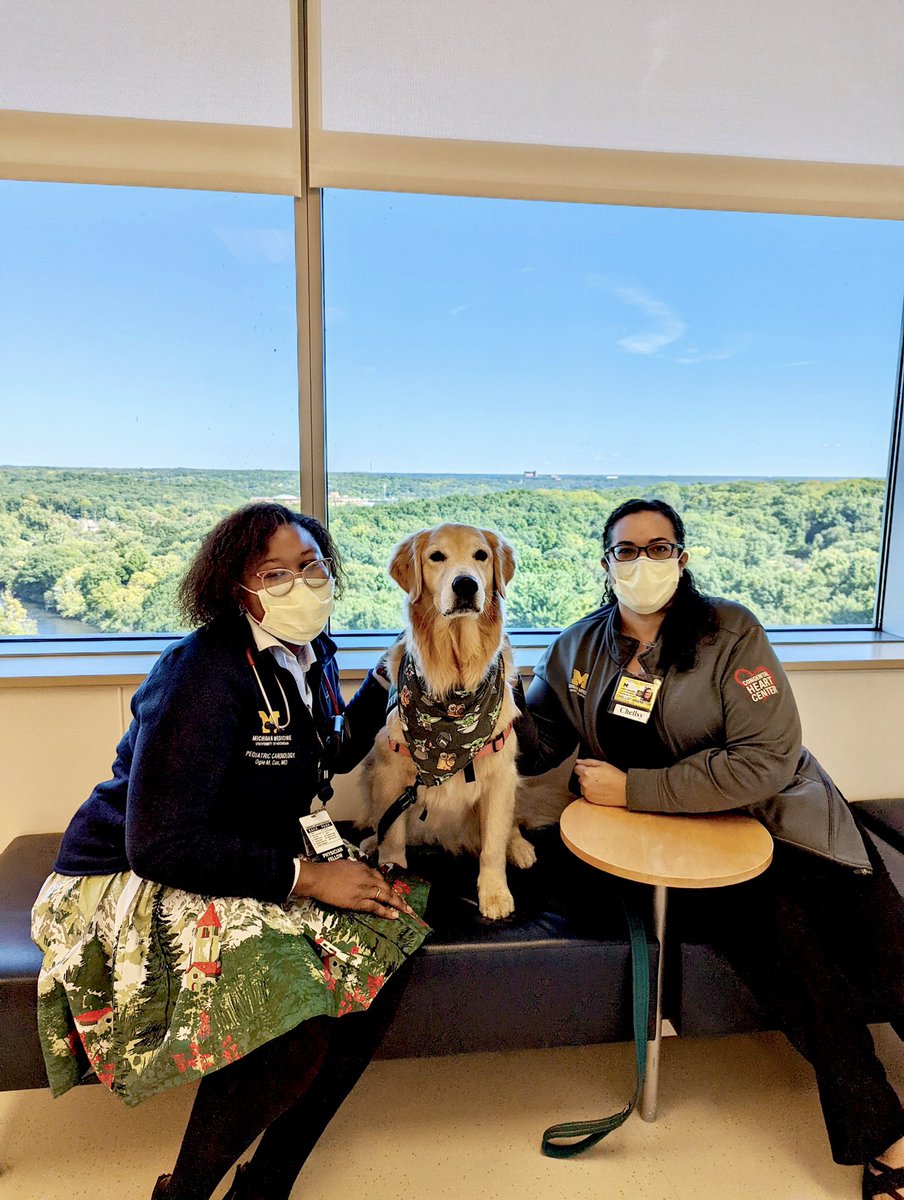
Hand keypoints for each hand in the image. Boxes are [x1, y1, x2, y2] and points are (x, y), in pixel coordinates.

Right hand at [293, 858, 415, 919]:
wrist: (318, 878)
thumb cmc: (327, 871)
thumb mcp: (345, 865)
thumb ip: (354, 871)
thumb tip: (358, 876)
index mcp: (363, 868)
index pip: (379, 877)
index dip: (386, 887)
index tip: (391, 892)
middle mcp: (367, 877)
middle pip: (386, 887)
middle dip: (397, 897)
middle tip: (406, 904)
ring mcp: (363, 889)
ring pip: (385, 896)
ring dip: (397, 904)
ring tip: (406, 911)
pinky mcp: (358, 901)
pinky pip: (376, 907)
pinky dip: (386, 911)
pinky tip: (394, 916)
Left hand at [574, 758, 627, 807]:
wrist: (625, 791)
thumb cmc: (616, 777)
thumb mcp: (603, 764)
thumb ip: (588, 762)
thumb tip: (578, 761)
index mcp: (586, 773)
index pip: (576, 769)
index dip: (583, 768)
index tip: (590, 770)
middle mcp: (584, 783)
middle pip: (580, 778)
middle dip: (587, 777)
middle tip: (599, 777)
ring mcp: (587, 793)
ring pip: (583, 786)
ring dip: (588, 785)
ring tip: (601, 784)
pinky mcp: (590, 800)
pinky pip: (587, 794)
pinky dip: (591, 792)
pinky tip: (601, 790)